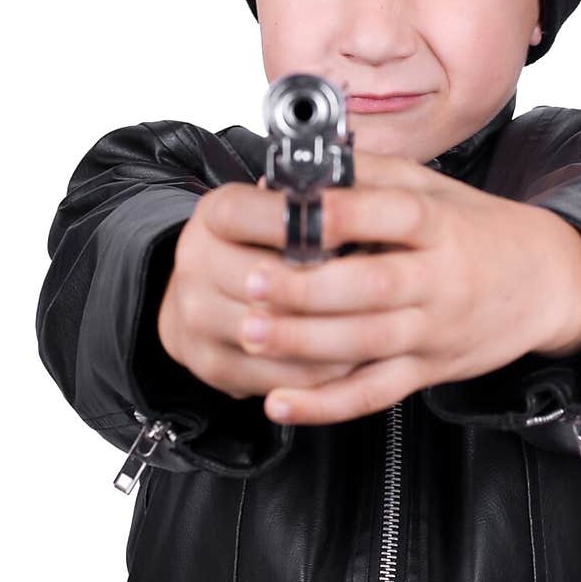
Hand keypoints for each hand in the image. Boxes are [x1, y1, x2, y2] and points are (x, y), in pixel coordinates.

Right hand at [156, 182, 360, 400]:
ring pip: (275, 335)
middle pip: (264, 283)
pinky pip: (276, 376)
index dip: (300, 224)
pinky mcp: (208, 363)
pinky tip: (354, 362)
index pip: (248, 213)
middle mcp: (194, 263)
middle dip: (327, 290)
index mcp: (213, 215)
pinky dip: (320, 374)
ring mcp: (196, 317)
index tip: (350, 231)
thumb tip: (366, 205)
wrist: (206, 291)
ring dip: (331, 338)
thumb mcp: (280, 210)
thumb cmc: (263, 244)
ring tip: (379, 331)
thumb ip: (317, 205)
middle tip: (385, 292)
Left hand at [236, 150, 580, 425]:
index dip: (339, 214)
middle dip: (308, 288)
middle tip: (251, 283)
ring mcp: (434, 331)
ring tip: (252, 333)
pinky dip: (326, 404)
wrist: (547, 282)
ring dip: (305, 343)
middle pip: (373, 287)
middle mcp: (439, 279)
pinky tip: (280, 402)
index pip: (392, 215)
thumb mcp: (435, 188)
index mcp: (440, 225)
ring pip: (368, 343)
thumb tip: (299, 168)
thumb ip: (370, 176)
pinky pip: (373, 393)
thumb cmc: (479, 230)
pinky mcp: (427, 371)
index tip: (287, 211)